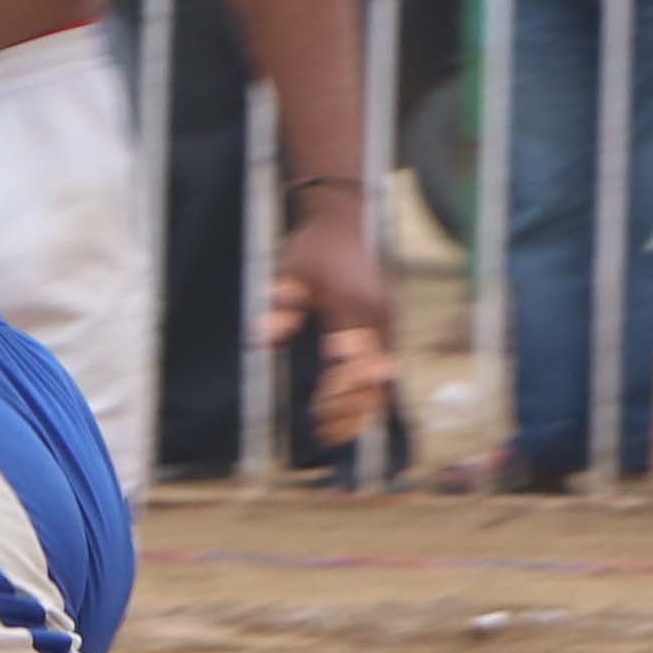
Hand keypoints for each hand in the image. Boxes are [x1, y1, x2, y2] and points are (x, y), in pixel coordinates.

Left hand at [267, 184, 393, 436]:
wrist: (343, 219)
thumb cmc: (311, 247)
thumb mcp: (290, 271)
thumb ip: (282, 306)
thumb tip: (263, 338)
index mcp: (354, 305)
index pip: (350, 363)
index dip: (335, 394)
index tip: (315, 412)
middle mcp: (378, 316)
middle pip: (373, 379)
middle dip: (350, 411)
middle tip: (323, 433)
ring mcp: (387, 320)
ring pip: (384, 378)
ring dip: (362, 408)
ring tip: (335, 432)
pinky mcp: (389, 323)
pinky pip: (386, 367)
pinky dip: (370, 393)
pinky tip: (349, 411)